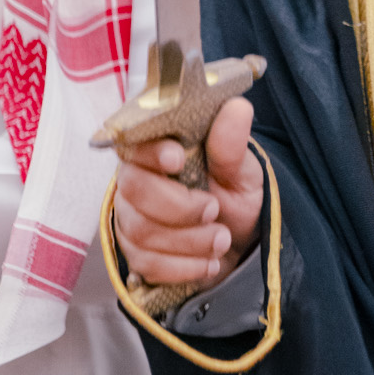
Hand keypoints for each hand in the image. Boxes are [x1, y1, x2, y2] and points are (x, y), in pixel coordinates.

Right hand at [113, 97, 262, 289]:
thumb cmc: (235, 197)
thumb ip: (232, 146)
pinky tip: (208, 262)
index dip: (151, 152)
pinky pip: (147, 263)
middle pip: (134, 190)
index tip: (178, 158)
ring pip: (142, 231)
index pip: (135, 143)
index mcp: (157, 152)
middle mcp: (136, 182)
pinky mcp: (134, 254)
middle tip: (215, 210)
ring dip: (190, 240)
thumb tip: (238, 108)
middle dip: (180, 206)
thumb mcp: (243, 171)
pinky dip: (184, 266)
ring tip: (222, 239)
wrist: (240, 244)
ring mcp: (130, 219)